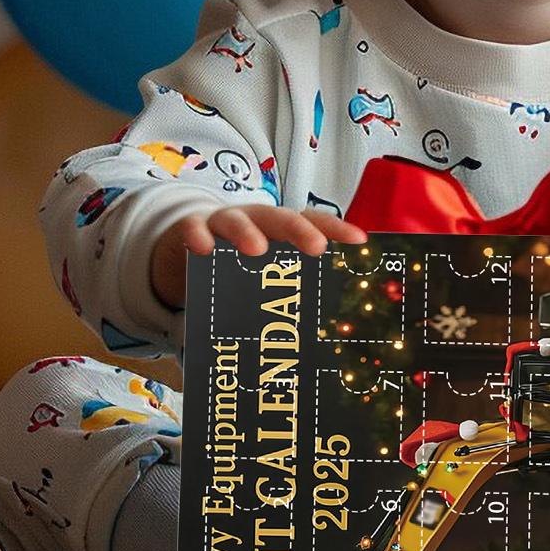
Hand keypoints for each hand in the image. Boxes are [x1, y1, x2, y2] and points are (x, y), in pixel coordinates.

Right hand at [150, 204, 367, 308]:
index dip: (336, 230)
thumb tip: (327, 331)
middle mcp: (257, 219)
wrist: (189, 241)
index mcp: (282, 229)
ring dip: (248, 233)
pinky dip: (199, 236)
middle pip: (281, 219)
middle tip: (316, 248)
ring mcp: (224, 221)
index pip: (314, 223)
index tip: (360, 242)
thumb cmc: (237, 260)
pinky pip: (194, 229)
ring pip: (237, 221)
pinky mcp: (193, 228)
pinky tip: (203, 249)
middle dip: (300, 231)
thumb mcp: (265, 270)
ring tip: (256, 250)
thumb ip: (290, 287)